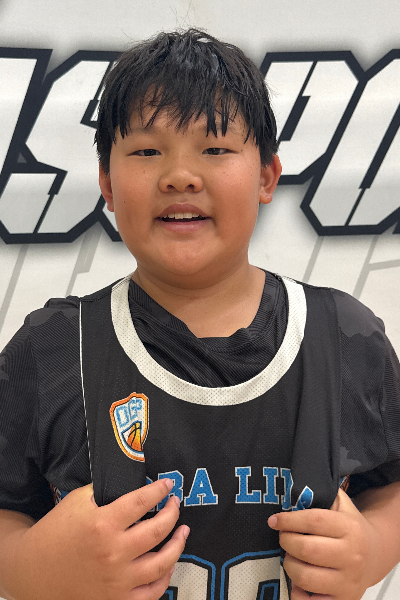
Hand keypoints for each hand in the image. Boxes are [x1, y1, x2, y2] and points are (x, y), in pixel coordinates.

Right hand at [8, 479, 188, 599]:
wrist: (35, 571)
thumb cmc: (57, 531)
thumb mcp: (77, 500)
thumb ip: (105, 490)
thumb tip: (133, 482)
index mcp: (103, 524)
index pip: (142, 501)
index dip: (159, 490)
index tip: (168, 485)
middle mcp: (113, 552)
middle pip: (158, 529)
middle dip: (173, 512)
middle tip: (175, 504)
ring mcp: (117, 579)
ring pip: (162, 562)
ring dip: (178, 544)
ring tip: (183, 530)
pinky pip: (152, 592)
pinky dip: (165, 577)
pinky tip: (169, 562)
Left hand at [268, 489, 377, 599]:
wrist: (374, 554)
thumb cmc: (349, 526)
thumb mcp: (340, 504)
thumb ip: (320, 494)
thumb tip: (290, 492)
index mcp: (350, 529)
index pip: (313, 521)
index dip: (289, 520)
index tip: (274, 520)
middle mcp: (352, 555)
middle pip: (306, 549)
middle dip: (286, 541)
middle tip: (282, 537)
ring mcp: (348, 581)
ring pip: (305, 576)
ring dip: (289, 565)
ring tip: (289, 556)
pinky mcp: (343, 599)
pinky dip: (297, 592)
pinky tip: (297, 580)